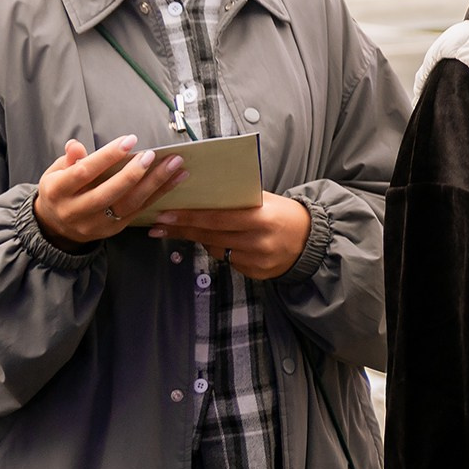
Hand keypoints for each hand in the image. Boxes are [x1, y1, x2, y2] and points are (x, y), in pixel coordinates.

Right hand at [33, 138, 187, 249]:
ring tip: (174, 165)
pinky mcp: (113, 230)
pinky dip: (159, 194)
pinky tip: (175, 179)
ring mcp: (96, 224)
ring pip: (128, 205)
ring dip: (154, 184)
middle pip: (107, 193)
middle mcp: (75, 211)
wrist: (57, 226)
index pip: (84, 172)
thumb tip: (76, 145)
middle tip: (152, 155)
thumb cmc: (60, 190)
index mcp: (57, 192)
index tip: (129, 140)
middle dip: (132, 174)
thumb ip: (69, 160)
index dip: (107, 156)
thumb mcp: (55, 172)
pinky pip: (139, 211)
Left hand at [147, 192, 312, 279]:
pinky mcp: (255, 273)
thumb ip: (238, 200)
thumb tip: (202, 195)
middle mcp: (258, 241)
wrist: (311, 241)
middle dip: (182, 229)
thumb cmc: (284, 214)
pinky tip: (219, 242)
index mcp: (261, 218)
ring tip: (181, 231)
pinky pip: (228, 260)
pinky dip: (220, 250)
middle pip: (210, 236)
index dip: (189, 217)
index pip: (217, 218)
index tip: (165, 215)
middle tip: (158, 226)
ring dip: (198, 239)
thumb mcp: (265, 200)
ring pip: (216, 250)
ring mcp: (256, 260)